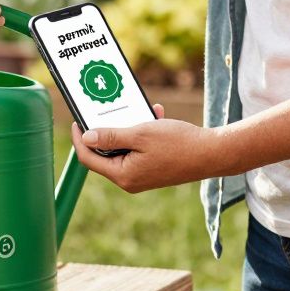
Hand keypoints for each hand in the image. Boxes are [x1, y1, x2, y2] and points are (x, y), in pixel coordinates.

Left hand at [70, 105, 238, 192]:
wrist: (213, 153)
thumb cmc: (178, 144)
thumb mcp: (140, 134)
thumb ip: (111, 136)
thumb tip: (86, 137)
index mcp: (123, 175)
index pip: (89, 158)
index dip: (79, 139)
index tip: (76, 120)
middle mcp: (130, 180)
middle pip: (105, 154)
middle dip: (107, 130)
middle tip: (108, 110)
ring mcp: (142, 176)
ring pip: (124, 149)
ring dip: (128, 128)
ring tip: (138, 110)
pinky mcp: (153, 169)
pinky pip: (139, 149)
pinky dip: (143, 133)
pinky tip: (154, 115)